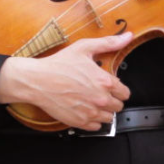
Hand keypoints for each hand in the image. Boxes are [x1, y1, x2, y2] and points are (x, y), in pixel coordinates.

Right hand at [0, 31, 132, 129]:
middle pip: (118, 106)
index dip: (118, 89)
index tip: (110, 87)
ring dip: (103, 111)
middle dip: (111, 100)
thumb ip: (109, 43)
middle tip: (99, 93)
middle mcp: (101, 99)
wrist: (37, 80)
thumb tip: (127, 37)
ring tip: (92, 102)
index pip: (125, 93)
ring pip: (109, 118)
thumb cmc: (58, 65)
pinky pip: (96, 127)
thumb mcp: (84, 47)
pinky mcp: (80, 122)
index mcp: (105, 82)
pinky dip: (93, 120)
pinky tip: (85, 109)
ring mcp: (91, 112)